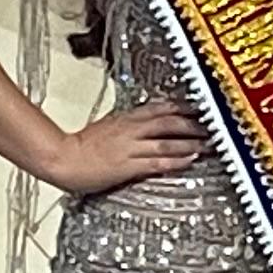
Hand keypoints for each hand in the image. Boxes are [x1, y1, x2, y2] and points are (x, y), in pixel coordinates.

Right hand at [52, 103, 203, 195]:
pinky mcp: (127, 166)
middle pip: (169, 123)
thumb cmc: (81, 145)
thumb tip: (147, 123)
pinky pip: (157, 162)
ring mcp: (129, 148)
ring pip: (167, 142)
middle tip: (212, 127)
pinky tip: (190, 159)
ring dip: (190, 143)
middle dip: (193, 124)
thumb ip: (128, 124)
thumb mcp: (107, 126)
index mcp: (125, 118)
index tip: (200, 108)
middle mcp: (130, 130)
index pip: (159, 107)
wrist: (61, 158)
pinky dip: (176, 160)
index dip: (182, 107)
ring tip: (208, 144)